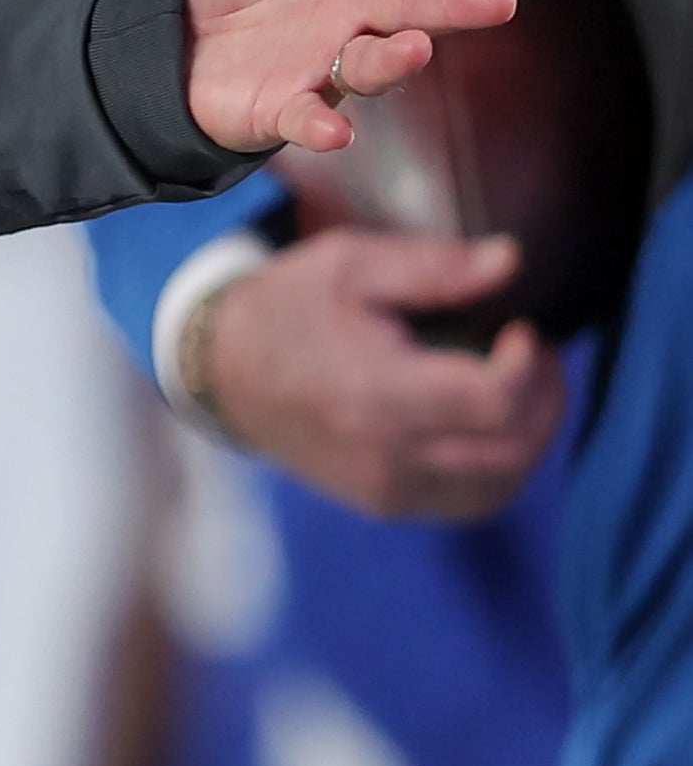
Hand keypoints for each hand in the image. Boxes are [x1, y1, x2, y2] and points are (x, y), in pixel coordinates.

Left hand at [177, 0, 533, 153]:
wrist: (163, 29)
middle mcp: (355, 7)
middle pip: (415, 0)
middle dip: (454, 2)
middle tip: (500, 0)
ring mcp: (326, 60)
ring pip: (376, 61)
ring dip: (398, 59)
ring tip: (419, 46)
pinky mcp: (284, 106)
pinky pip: (307, 118)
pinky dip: (320, 126)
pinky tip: (331, 132)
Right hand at [200, 229, 564, 517]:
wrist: (219, 372)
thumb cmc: (287, 308)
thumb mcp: (350, 264)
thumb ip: (434, 267)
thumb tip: (509, 261)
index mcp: (378, 393)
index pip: (495, 400)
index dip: (529, 365)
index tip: (520, 328)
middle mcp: (386, 455)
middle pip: (512, 448)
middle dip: (544, 399)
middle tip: (533, 356)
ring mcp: (386, 488)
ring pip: (502, 484)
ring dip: (530, 437)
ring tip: (521, 391)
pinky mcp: (384, 504)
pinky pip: (471, 501)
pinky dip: (500, 467)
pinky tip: (491, 428)